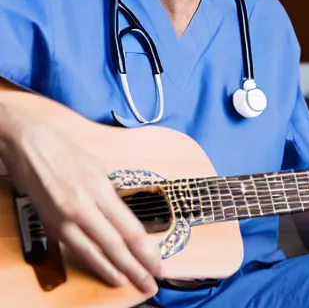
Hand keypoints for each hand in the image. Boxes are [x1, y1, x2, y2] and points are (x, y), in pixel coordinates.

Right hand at [0, 105, 162, 296]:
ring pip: (96, 251)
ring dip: (116, 270)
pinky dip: (93, 263)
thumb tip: (121, 215)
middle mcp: (85, 205)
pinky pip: (75, 249)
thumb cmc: (65, 151)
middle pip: (116, 243)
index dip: (145, 249)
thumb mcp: (96, 169)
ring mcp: (66, 217)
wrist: (28, 144)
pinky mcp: (51, 224)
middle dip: (136, 266)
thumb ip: (108, 194)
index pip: (129, 227)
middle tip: (152, 283)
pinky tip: (105, 272)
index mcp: (101, 188)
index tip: (159, 263)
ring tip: (132, 283)